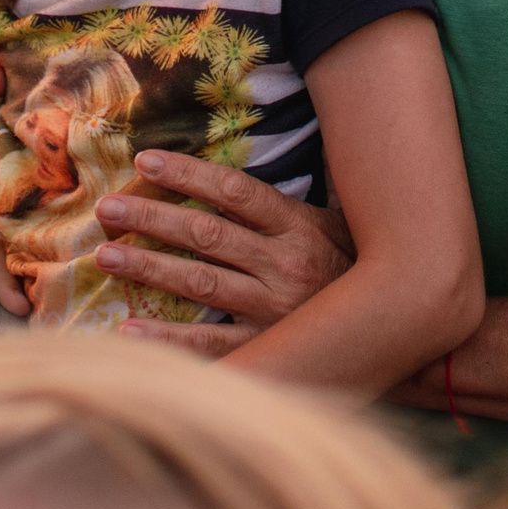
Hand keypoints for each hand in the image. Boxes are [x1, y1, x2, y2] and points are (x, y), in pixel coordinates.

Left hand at [87, 149, 355, 352]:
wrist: (401, 328)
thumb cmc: (359, 269)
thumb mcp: (335, 225)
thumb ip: (289, 203)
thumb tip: (244, 169)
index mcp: (299, 226)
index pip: (235, 192)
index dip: (188, 175)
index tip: (145, 161)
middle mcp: (285, 263)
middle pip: (207, 234)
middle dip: (152, 218)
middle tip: (107, 208)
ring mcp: (274, 308)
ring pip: (201, 283)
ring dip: (150, 267)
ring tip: (106, 255)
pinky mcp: (269, 347)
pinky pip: (211, 342)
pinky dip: (169, 337)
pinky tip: (130, 327)